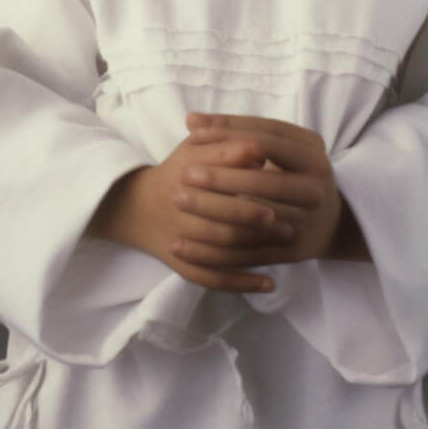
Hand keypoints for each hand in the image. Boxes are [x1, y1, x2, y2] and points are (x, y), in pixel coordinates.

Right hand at [87, 135, 292, 293]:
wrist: (137, 207)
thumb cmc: (178, 170)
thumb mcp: (195, 149)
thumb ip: (225, 145)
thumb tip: (260, 149)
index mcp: (183, 175)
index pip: (218, 177)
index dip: (250, 179)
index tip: (281, 178)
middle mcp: (179, 210)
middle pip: (221, 219)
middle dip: (256, 219)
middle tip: (290, 218)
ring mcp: (179, 241)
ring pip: (222, 252)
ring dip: (257, 250)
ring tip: (288, 242)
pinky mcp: (182, 265)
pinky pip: (214, 280)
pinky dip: (242, 283)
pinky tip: (270, 283)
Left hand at [180, 113, 363, 266]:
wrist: (331, 222)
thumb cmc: (294, 173)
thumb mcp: (279, 147)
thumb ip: (239, 132)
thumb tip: (192, 119)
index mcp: (313, 154)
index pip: (268, 137)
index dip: (230, 133)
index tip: (193, 133)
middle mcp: (316, 187)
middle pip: (264, 180)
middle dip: (221, 176)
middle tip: (185, 173)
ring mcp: (308, 220)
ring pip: (256, 216)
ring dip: (215, 209)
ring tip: (181, 200)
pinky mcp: (295, 251)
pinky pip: (251, 250)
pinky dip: (217, 246)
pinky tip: (187, 240)